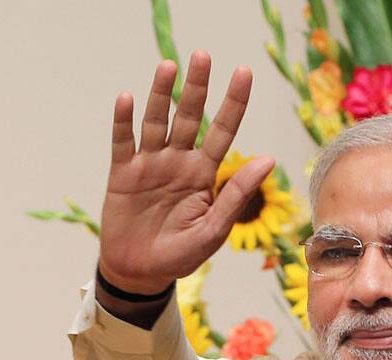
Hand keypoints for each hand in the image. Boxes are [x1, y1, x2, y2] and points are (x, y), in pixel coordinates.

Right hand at [98, 49, 274, 293]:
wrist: (142, 273)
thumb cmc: (182, 254)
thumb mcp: (215, 228)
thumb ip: (238, 193)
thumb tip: (269, 159)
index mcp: (205, 173)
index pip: (224, 130)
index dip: (234, 102)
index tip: (244, 72)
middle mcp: (179, 162)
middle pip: (190, 116)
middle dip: (197, 87)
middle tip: (202, 55)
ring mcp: (150, 164)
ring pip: (157, 121)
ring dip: (161, 94)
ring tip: (169, 66)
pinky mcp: (122, 173)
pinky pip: (123, 141)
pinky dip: (123, 120)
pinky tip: (127, 98)